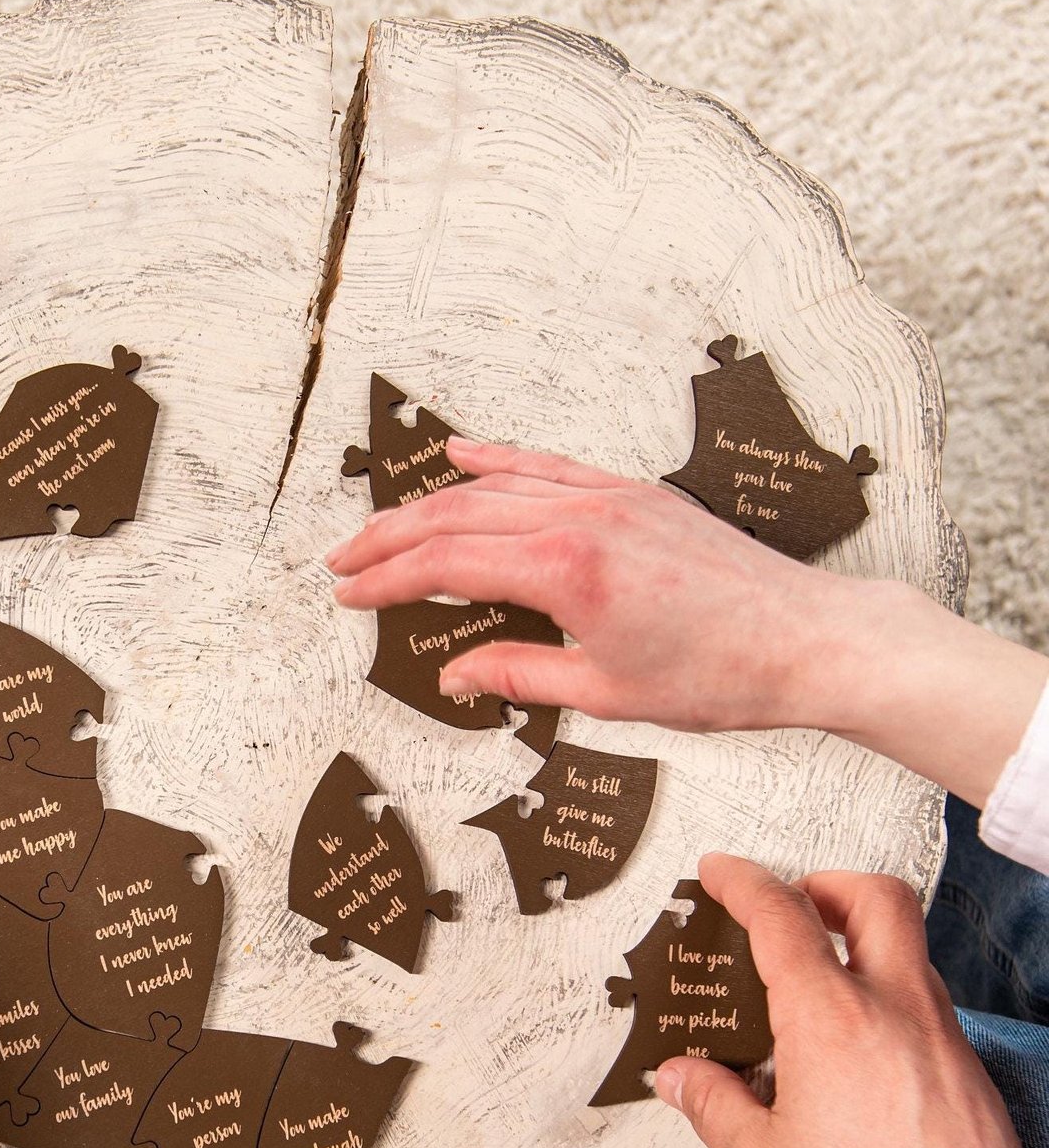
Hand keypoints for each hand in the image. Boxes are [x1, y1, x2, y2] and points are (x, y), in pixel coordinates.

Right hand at [325, 440, 1046, 804]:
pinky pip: (547, 465)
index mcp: (565, 571)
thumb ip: (517, 674)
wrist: (807, 638)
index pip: (448, 564)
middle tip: (340, 559)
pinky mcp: (631, 494)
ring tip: (382, 525)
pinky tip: (462, 455)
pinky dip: (499, 460)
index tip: (347, 593)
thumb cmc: (720, 673)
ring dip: (428, 503)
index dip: (388, 579)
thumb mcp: (605, 691)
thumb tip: (453, 674)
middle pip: (455, 514)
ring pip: (493, 486)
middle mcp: (580, 519)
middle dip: (388, 537)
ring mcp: (607, 497)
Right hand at [655, 854, 1038, 1147]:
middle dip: (828, 885)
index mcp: (832, 1022)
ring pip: (912, 957)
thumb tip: (683, 1076)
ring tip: (818, 991)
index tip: (722, 871)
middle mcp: (898, 1016)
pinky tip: (859, 1061)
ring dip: (864, 949)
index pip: (784, 918)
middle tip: (792, 906)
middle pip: (877, 900)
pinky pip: (932, 1017)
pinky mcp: (976, 1087)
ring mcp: (947, 1048)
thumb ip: (715, 1104)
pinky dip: (891, 1008)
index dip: (745, 882)